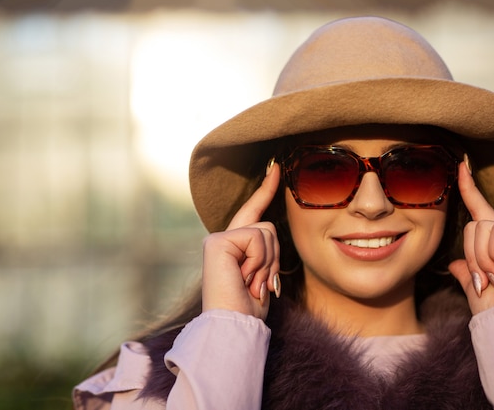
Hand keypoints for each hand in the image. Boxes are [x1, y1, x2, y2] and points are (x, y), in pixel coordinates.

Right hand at [201, 162, 280, 319]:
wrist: (235, 326)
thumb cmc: (249, 307)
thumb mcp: (263, 273)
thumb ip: (265, 250)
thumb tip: (271, 234)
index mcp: (234, 245)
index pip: (253, 211)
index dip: (265, 189)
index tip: (276, 168)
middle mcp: (223, 238)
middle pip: (269, 227)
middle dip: (274, 258)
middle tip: (258, 283)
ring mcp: (218, 239)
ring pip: (266, 232)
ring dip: (267, 263)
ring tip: (251, 282)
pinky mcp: (218, 242)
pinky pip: (257, 239)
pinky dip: (259, 261)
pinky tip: (245, 277)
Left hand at [448, 159, 493, 314]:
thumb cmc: (491, 307)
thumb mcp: (472, 285)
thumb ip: (465, 271)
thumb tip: (454, 264)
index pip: (479, 211)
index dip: (469, 188)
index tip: (460, 165)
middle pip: (473, 225)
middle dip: (471, 255)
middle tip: (484, 277)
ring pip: (482, 229)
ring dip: (480, 259)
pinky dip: (493, 256)